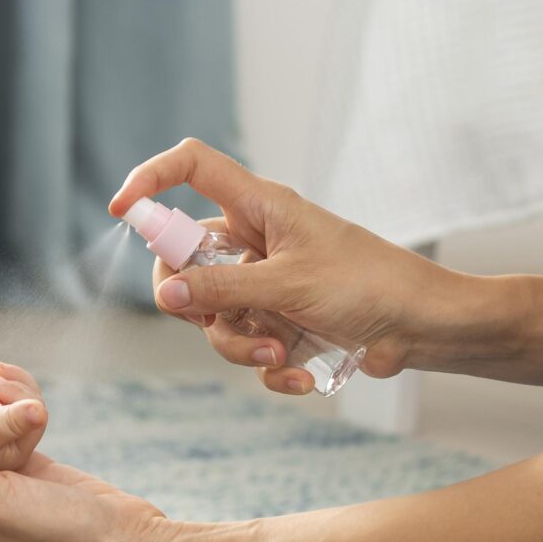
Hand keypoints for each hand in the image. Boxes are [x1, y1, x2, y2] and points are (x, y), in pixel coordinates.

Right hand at [109, 139, 448, 395]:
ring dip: (238, 343)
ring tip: (276, 350)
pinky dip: (267, 365)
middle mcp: (256, 241)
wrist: (422, 327)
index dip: (152, 179)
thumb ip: (221, 288)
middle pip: (185, 261)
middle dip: (193, 302)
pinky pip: (247, 345)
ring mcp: (266, 283)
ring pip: (214, 315)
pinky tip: (298, 373)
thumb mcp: (287, 285)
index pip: (192, 168)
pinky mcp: (281, 322)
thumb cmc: (367, 285)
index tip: (120, 210)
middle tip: (206, 319)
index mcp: (259, 207)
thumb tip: (164, 292)